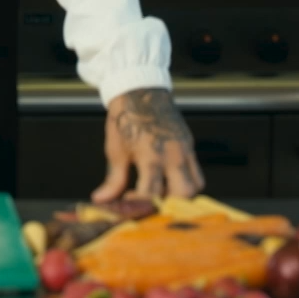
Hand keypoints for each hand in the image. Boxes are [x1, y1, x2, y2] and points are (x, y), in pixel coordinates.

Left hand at [93, 87, 203, 202]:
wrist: (140, 92)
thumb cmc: (125, 121)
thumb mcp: (115, 150)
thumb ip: (113, 179)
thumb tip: (101, 200)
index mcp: (151, 156)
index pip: (152, 193)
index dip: (140, 205)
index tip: (129, 201)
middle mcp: (172, 155)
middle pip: (183, 194)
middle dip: (168, 205)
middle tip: (150, 202)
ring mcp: (185, 150)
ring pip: (196, 185)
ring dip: (181, 196)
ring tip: (160, 192)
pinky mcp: (190, 145)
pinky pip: (197, 173)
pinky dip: (187, 183)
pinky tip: (169, 181)